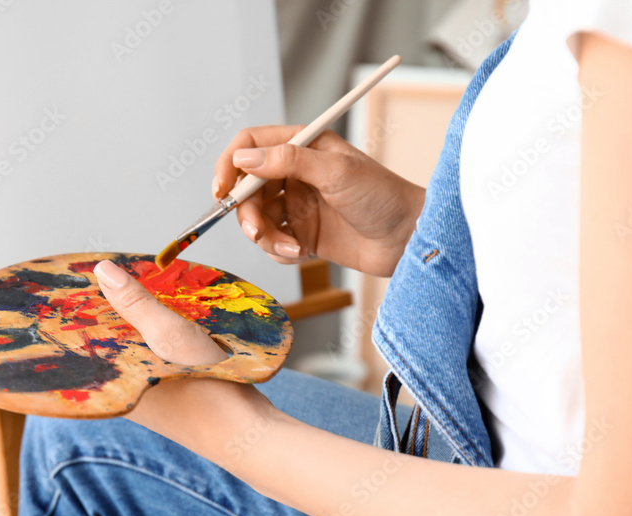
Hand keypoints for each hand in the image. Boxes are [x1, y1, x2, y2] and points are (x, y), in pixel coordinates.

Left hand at [93, 260, 272, 448]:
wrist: (251, 434)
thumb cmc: (208, 393)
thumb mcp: (170, 338)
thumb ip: (136, 305)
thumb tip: (102, 271)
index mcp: (113, 383)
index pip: (84, 339)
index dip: (81, 309)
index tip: (77, 279)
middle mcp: (127, 391)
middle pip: (111, 342)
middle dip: (111, 311)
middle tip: (111, 272)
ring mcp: (152, 395)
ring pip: (136, 348)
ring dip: (140, 321)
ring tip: (139, 286)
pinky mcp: (175, 393)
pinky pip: (158, 356)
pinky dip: (161, 335)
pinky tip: (172, 317)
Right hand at [214, 126, 425, 276]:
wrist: (409, 239)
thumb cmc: (382, 196)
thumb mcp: (336, 172)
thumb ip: (288, 161)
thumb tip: (244, 158)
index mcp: (303, 146)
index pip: (251, 145)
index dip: (230, 165)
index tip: (222, 190)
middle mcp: (296, 173)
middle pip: (247, 188)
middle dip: (247, 212)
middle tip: (258, 231)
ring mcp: (298, 205)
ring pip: (257, 219)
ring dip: (266, 237)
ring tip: (293, 248)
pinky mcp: (303, 234)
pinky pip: (273, 242)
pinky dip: (279, 250)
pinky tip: (302, 254)